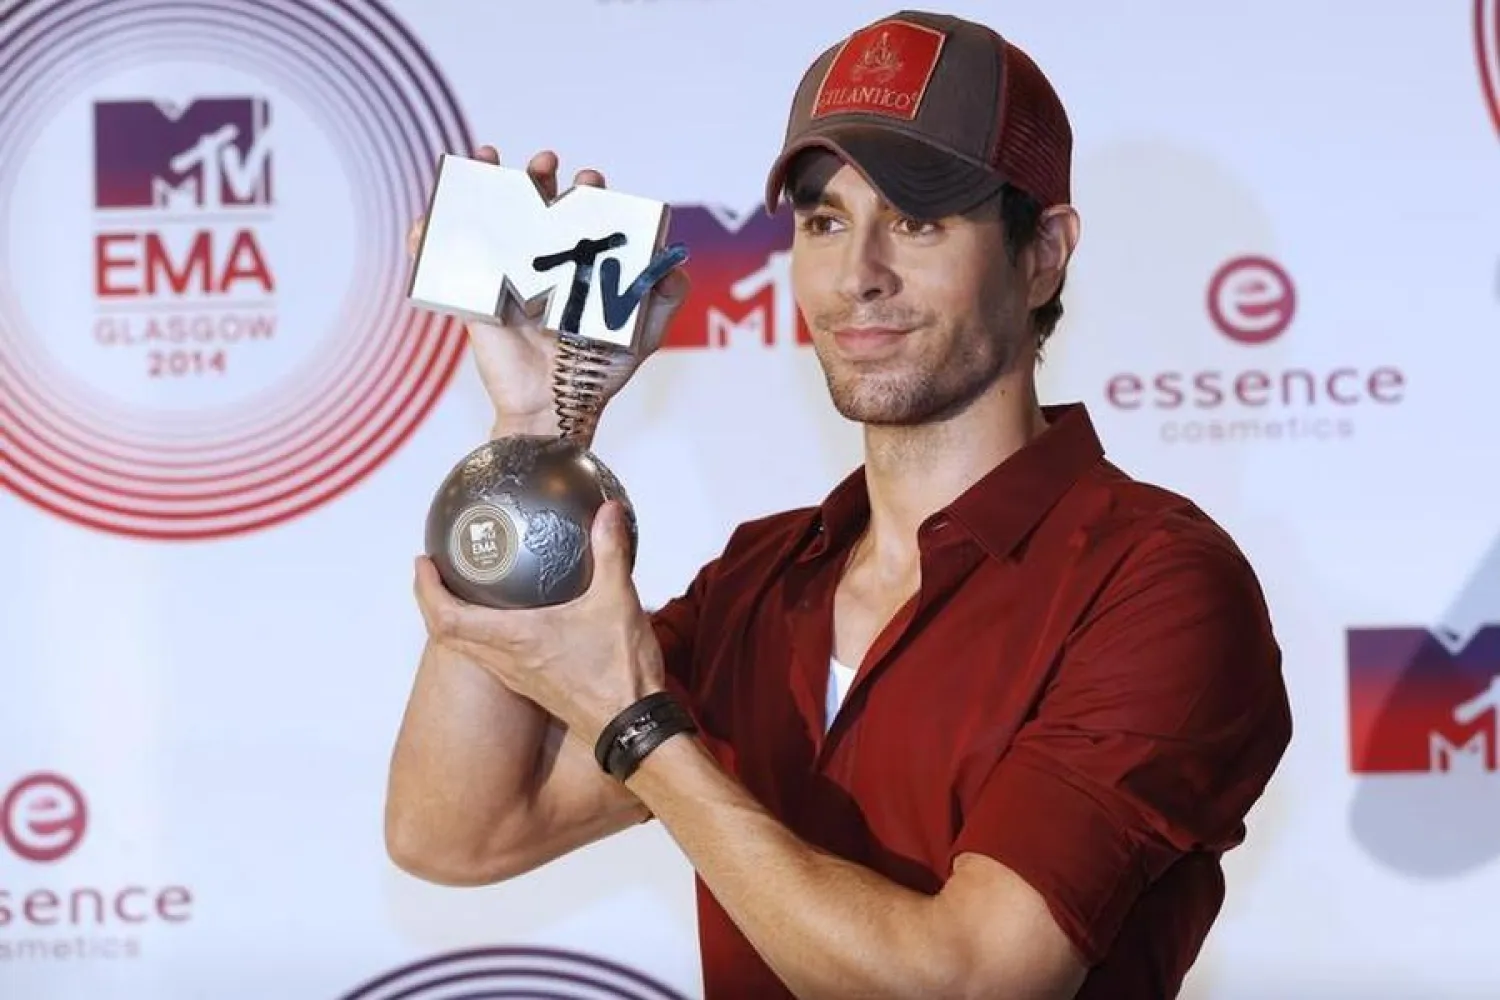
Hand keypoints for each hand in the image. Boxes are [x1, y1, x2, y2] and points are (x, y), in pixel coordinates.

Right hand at [407, 146, 691, 438]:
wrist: (555, 408)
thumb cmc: (600, 372)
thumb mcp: (644, 332)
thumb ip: (665, 296)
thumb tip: (673, 260)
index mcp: (580, 261)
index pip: (582, 212)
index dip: (586, 189)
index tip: (589, 182)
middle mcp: (543, 261)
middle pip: (536, 203)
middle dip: (539, 174)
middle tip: (544, 164)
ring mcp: (506, 275)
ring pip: (490, 218)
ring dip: (483, 182)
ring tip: (487, 158)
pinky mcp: (475, 295)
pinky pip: (444, 261)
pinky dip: (427, 237)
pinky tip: (426, 221)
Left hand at [412, 499, 666, 745]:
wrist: (630, 727)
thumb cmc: (619, 671)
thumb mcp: (617, 601)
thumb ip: (610, 552)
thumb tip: (608, 511)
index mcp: (515, 639)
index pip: (447, 618)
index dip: (426, 589)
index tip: (423, 562)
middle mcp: (507, 660)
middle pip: (446, 634)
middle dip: (431, 602)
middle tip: (434, 572)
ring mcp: (517, 677)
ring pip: (466, 649)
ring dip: (453, 622)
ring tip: (461, 592)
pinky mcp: (532, 687)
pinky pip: (490, 659)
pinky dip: (481, 636)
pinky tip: (506, 621)